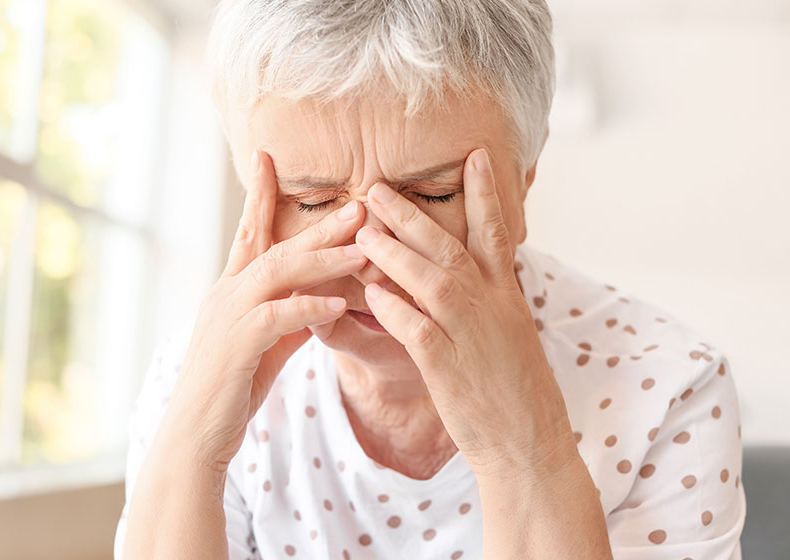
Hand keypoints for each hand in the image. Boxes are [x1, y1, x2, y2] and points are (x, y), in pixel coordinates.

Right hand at [156, 149, 367, 471]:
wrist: (195, 434)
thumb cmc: (232, 388)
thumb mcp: (266, 345)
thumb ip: (291, 317)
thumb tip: (322, 299)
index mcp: (232, 289)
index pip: (248, 231)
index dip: (259, 193)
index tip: (269, 157)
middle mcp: (226, 293)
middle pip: (274, 244)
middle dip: (318, 223)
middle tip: (358, 204)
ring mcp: (228, 317)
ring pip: (277, 272)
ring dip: (323, 258)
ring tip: (363, 248)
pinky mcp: (235, 346)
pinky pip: (276, 317)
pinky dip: (309, 307)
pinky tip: (339, 304)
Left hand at [354, 148, 575, 478]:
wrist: (530, 444)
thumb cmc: (516, 392)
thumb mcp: (512, 336)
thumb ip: (490, 301)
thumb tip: (466, 274)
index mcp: (507, 297)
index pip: (496, 233)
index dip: (485, 193)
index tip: (473, 156)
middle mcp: (492, 307)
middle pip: (449, 247)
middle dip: (410, 215)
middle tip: (375, 188)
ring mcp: (472, 335)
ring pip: (430, 279)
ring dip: (393, 251)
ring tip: (360, 229)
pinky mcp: (449, 367)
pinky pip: (416, 327)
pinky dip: (393, 306)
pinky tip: (369, 291)